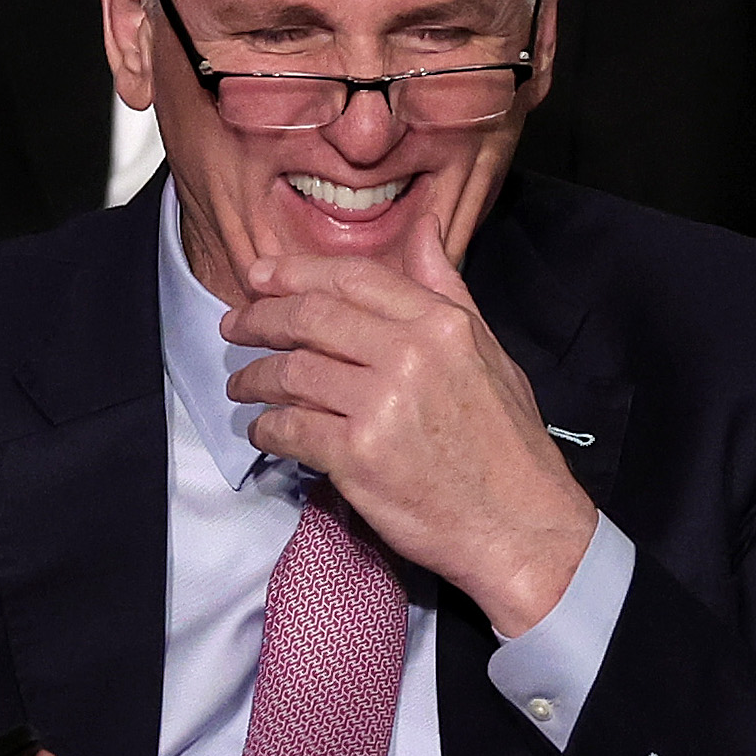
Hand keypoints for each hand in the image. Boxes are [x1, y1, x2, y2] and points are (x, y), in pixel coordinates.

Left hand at [222, 228, 596, 635]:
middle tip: (234, 326)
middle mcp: (408, 354)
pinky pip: (289, 428)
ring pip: (291, 372)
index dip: (293, 272)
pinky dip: (266, 427)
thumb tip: (424, 230)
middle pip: (309, 317)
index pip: (350, 278)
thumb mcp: (488, 351)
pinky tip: (264, 430)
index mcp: (440, 323)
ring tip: (242, 383)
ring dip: (254, 376)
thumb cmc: (507, 443)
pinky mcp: (356, 456)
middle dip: (259, 318)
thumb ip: (447, 289)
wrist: (520, 525)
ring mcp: (380, 405)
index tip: (258, 277)